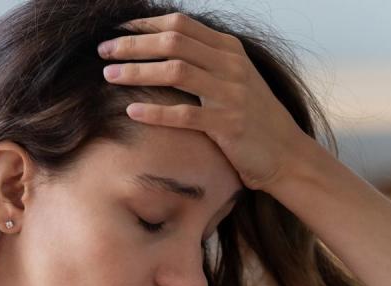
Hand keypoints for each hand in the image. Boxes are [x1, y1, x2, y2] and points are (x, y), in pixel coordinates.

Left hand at [98, 13, 315, 190]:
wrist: (288, 155)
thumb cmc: (253, 119)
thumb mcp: (235, 80)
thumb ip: (206, 61)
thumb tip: (163, 48)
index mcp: (230, 50)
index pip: (180, 25)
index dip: (145, 25)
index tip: (117, 32)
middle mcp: (231, 66)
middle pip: (173, 43)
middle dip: (133, 45)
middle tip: (103, 51)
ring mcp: (231, 94)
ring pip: (175, 71)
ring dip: (137, 72)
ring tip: (108, 75)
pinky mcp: (229, 125)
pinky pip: (185, 114)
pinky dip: (155, 112)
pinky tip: (130, 111)